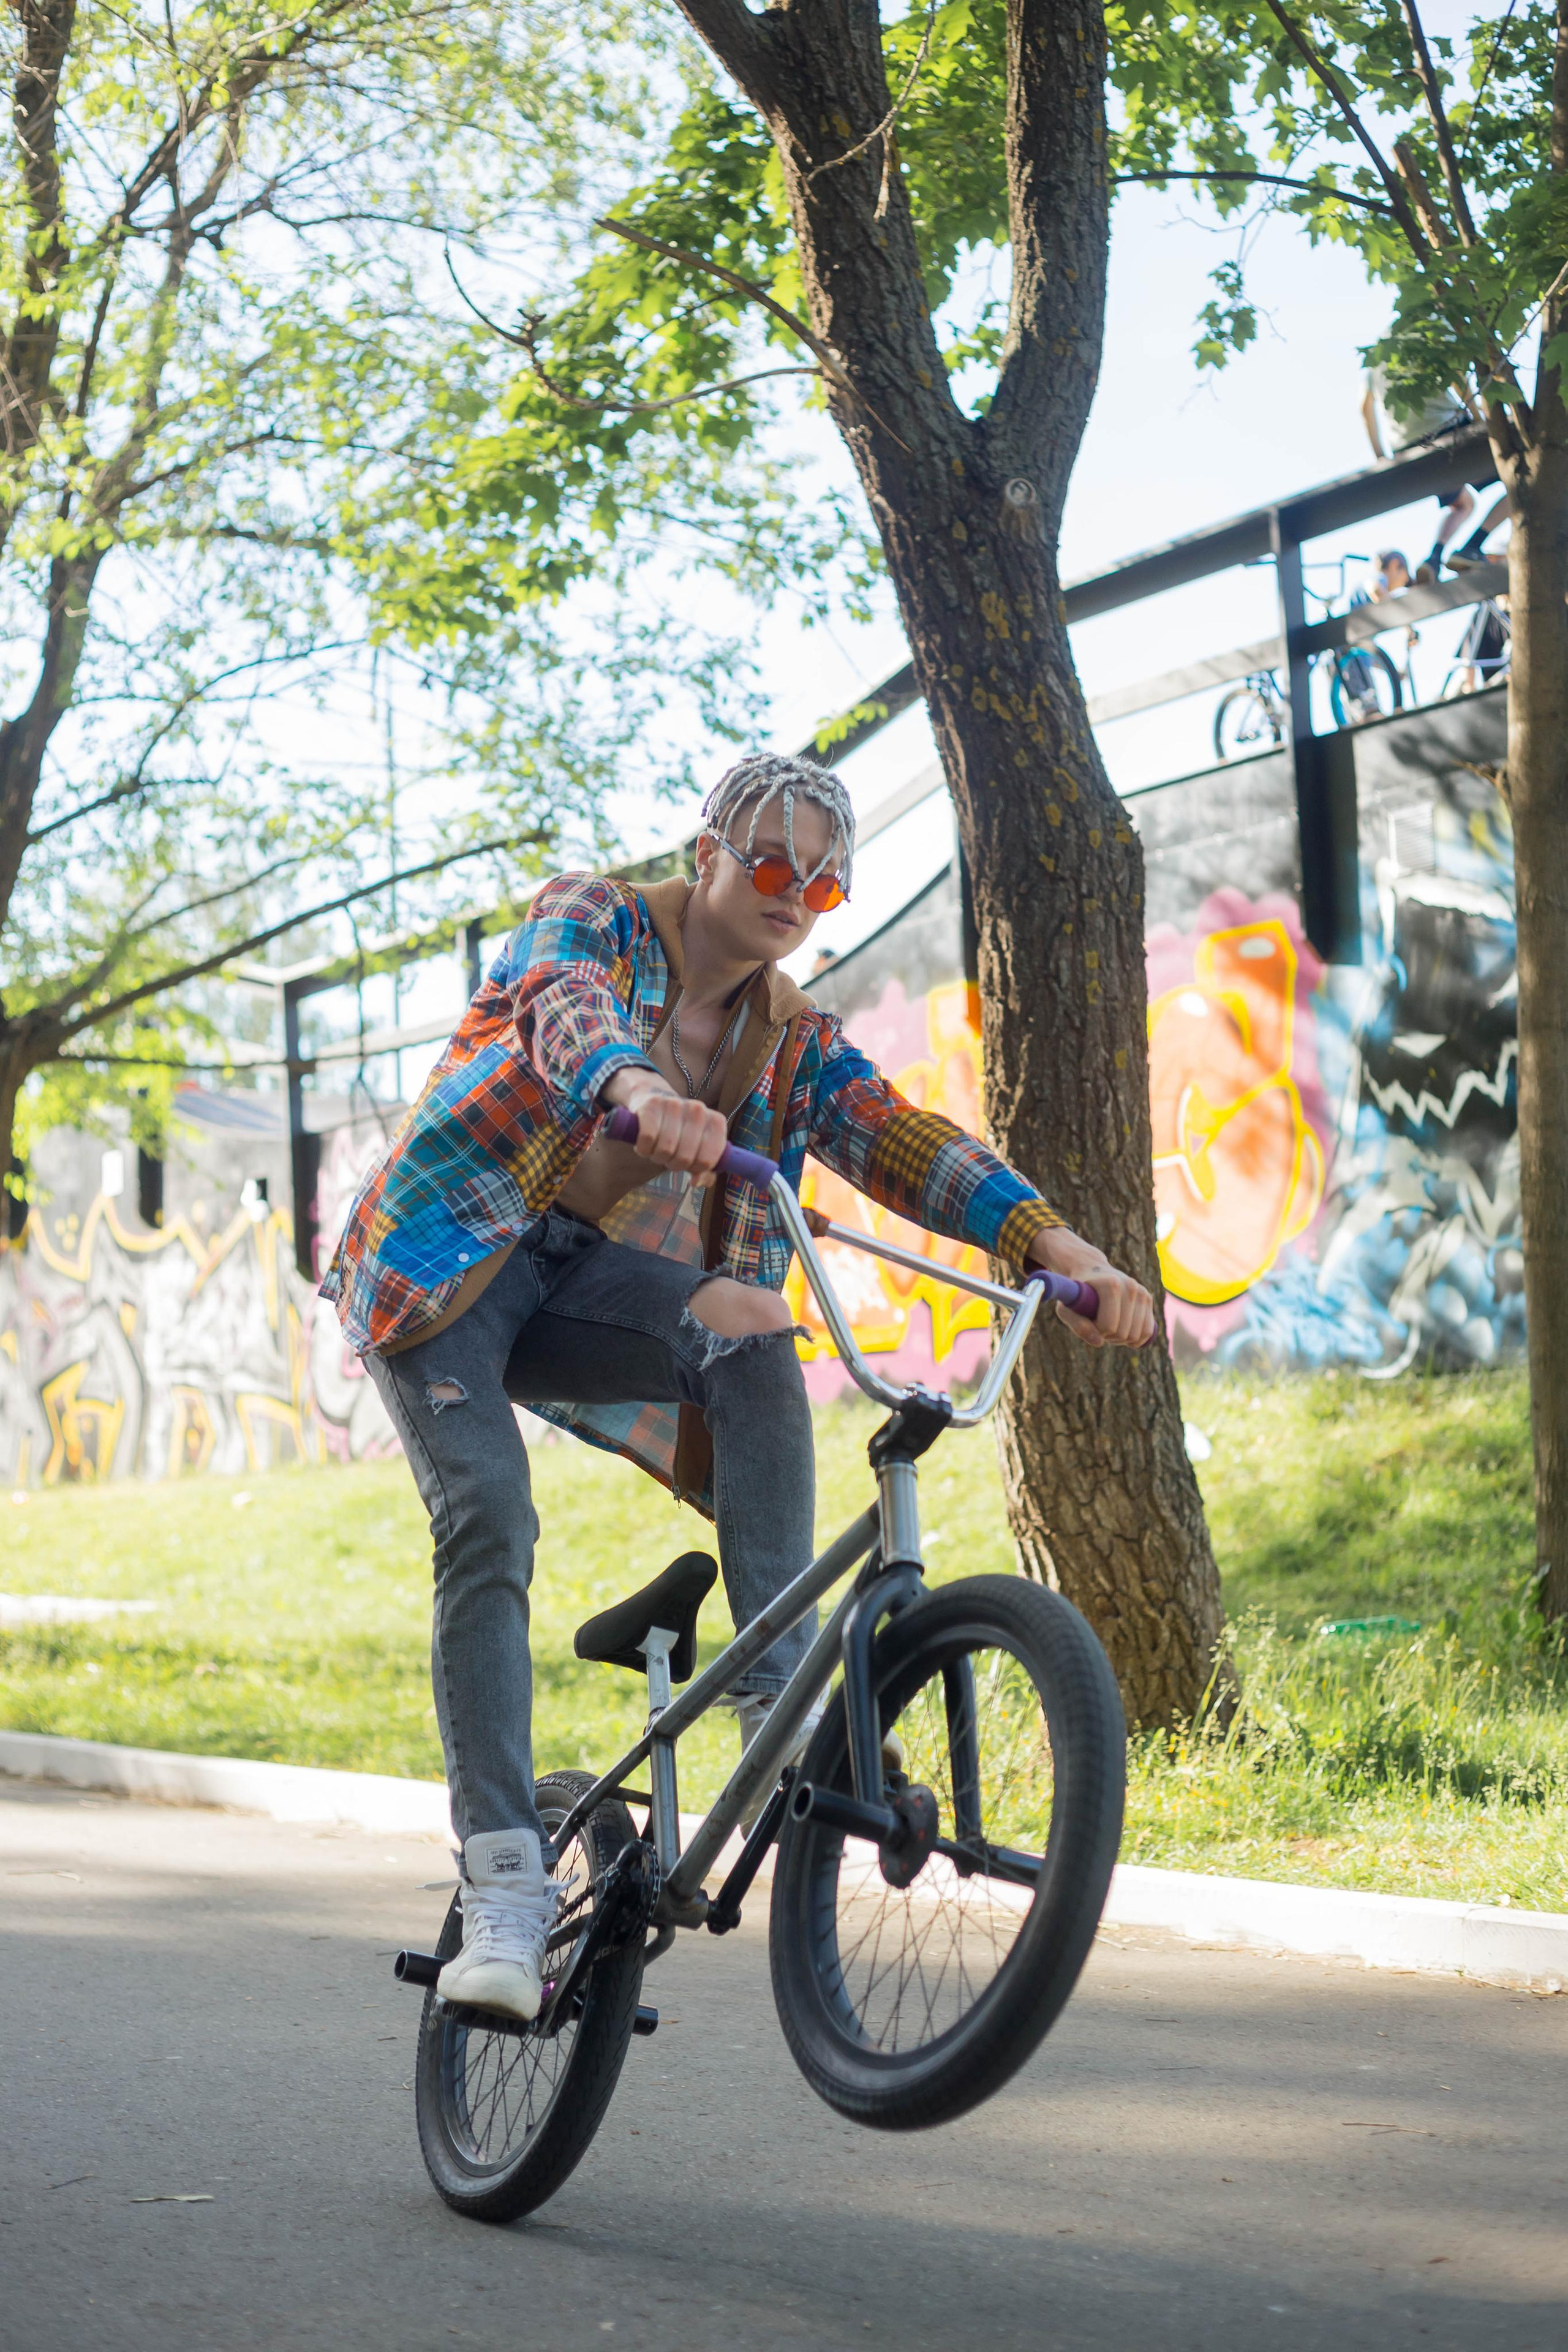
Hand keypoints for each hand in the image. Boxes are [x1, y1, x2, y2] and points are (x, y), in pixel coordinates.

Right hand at [602, 1070, 728, 1186]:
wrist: (654, 1099)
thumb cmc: (679, 1129)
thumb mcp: (697, 1147)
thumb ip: (704, 1169)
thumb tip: (696, 1181)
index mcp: (716, 1122)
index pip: (707, 1161)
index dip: (695, 1169)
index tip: (689, 1164)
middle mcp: (698, 1110)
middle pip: (685, 1158)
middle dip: (673, 1164)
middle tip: (669, 1155)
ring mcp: (675, 1105)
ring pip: (665, 1149)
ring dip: (657, 1156)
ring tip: (657, 1147)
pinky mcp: (652, 1105)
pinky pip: (647, 1138)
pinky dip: (643, 1148)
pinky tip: (645, 1143)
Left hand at [1026, 1226, 1156, 1349]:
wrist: (1091, 1270)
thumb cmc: (1078, 1292)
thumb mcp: (1067, 1307)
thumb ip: (1078, 1325)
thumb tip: (1099, 1343)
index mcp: (1111, 1284)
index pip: (1108, 1326)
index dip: (1096, 1330)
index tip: (1088, 1320)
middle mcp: (1131, 1286)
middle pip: (1123, 1333)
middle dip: (1108, 1336)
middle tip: (1097, 1324)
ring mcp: (1142, 1292)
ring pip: (1136, 1336)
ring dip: (1120, 1339)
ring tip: (1108, 1325)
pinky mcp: (1148, 1298)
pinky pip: (1148, 1331)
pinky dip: (1135, 1339)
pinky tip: (1122, 1331)